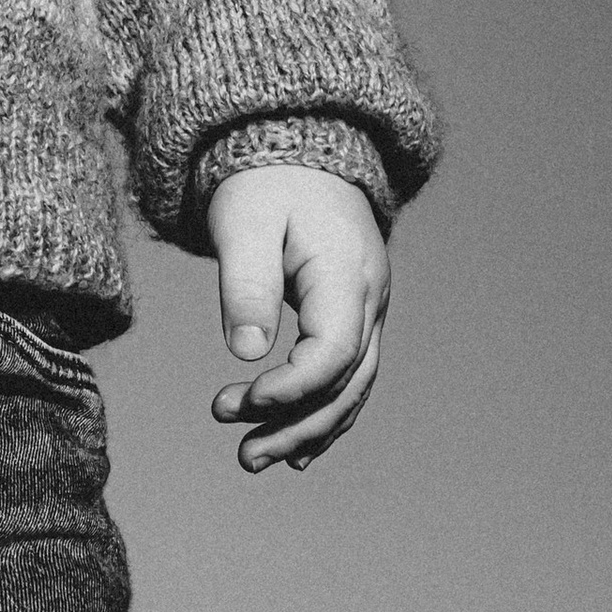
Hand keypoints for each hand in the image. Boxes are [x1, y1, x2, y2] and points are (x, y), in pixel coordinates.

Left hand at [204, 164, 389, 471]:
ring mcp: (369, 312)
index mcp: (349, 274)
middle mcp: (372, 300)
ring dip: (306, 430)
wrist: (299, 153)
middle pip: (348, 384)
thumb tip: (247, 352)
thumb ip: (245, 282)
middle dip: (295, 426)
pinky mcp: (353, 318)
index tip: (239, 404)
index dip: (290, 388)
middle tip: (241, 455)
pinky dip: (322, 414)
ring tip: (251, 459)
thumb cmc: (265, 180)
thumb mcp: (245, 220)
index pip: (333, 352)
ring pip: (351, 389)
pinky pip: (347, 378)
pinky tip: (293, 451)